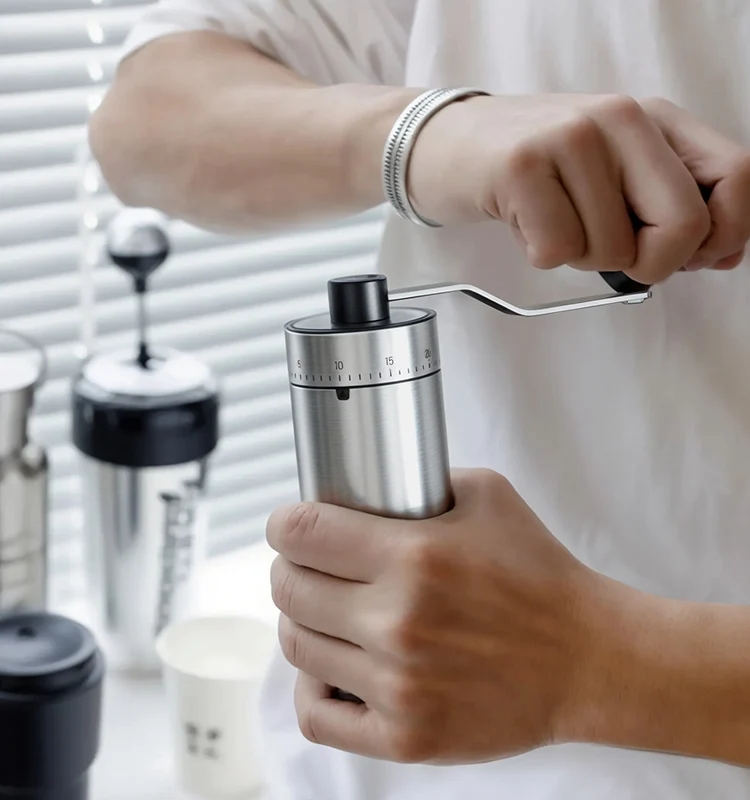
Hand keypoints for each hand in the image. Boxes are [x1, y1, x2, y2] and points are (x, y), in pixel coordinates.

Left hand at [266, 469, 602, 764]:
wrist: (587, 658)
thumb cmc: (539, 574)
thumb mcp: (488, 495)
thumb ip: (422, 480)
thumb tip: (365, 486)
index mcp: (414, 557)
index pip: (303, 533)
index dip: (284, 524)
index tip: (288, 525)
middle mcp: (398, 622)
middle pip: (290, 589)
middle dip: (288, 569)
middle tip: (305, 565)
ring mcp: (398, 685)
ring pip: (298, 647)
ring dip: (299, 621)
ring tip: (323, 611)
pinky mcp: (406, 736)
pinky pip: (317, 715)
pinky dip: (312, 687)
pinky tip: (333, 667)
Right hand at [407, 93, 749, 283]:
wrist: (446, 143)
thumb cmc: (534, 169)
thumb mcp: (613, 170)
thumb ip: (670, 202)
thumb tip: (721, 253)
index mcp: (654, 119)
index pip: (736, 177)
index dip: (723, 234)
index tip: (690, 255)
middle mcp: (621, 118)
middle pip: (683, 226)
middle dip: (650, 264)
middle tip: (610, 253)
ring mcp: (571, 138)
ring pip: (612, 249)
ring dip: (580, 256)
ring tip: (552, 221)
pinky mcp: (522, 166)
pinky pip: (557, 250)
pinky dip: (539, 254)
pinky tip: (524, 223)